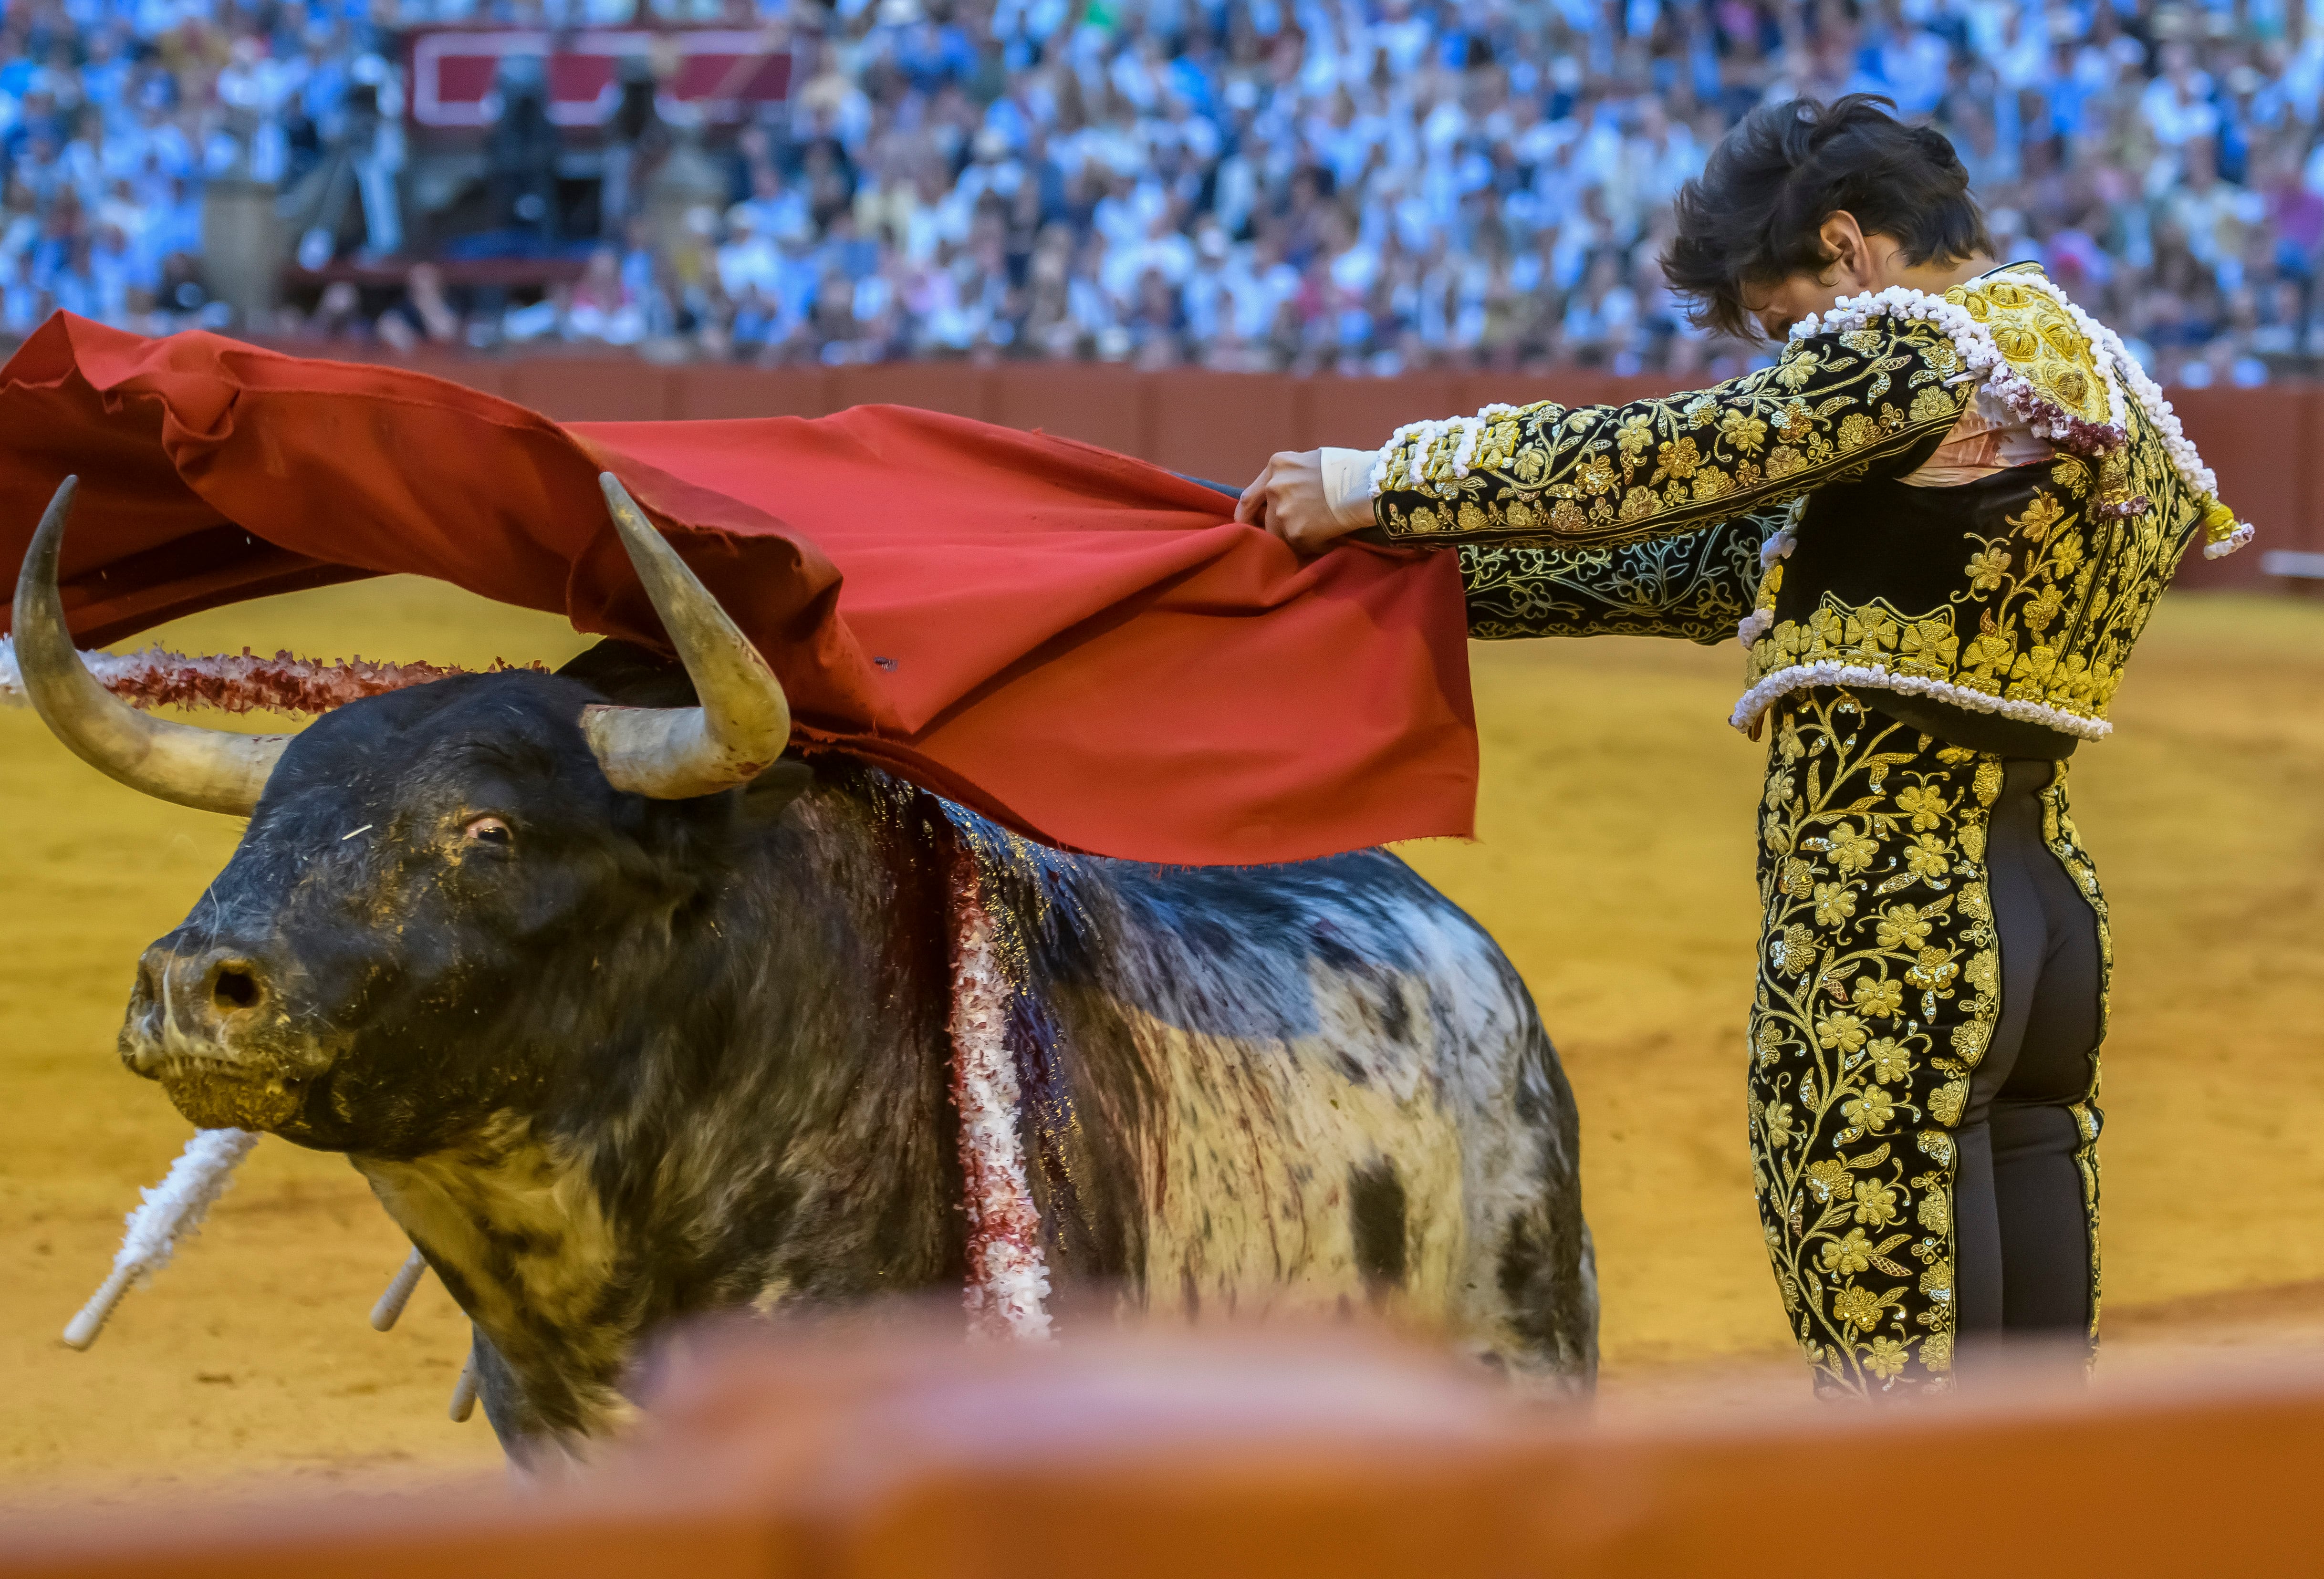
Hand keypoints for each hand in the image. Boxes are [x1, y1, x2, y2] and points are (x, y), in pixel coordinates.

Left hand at [1235, 449, 1362, 554]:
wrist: (1368, 485)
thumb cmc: (1347, 469)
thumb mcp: (1310, 461)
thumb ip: (1290, 478)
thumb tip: (1282, 498)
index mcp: (1275, 466)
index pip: (1249, 497)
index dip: (1248, 515)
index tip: (1249, 525)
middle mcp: (1273, 487)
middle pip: (1263, 519)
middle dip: (1273, 528)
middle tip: (1289, 532)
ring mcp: (1282, 511)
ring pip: (1279, 535)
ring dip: (1293, 537)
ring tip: (1316, 532)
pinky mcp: (1295, 532)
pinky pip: (1298, 546)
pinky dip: (1310, 545)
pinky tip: (1326, 538)